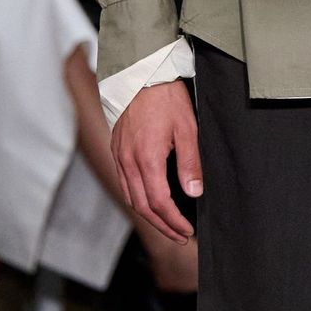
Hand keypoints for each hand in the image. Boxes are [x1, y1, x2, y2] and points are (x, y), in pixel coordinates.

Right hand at [112, 80, 201, 243]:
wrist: (142, 74)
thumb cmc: (166, 98)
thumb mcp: (187, 129)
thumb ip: (190, 163)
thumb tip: (194, 192)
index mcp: (146, 158)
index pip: (159, 202)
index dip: (173, 221)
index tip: (187, 231)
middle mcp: (128, 160)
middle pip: (142, 206)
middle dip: (162, 225)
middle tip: (180, 236)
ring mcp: (119, 155)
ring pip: (130, 196)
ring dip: (148, 215)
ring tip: (167, 224)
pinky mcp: (116, 149)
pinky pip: (124, 183)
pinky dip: (136, 198)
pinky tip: (148, 201)